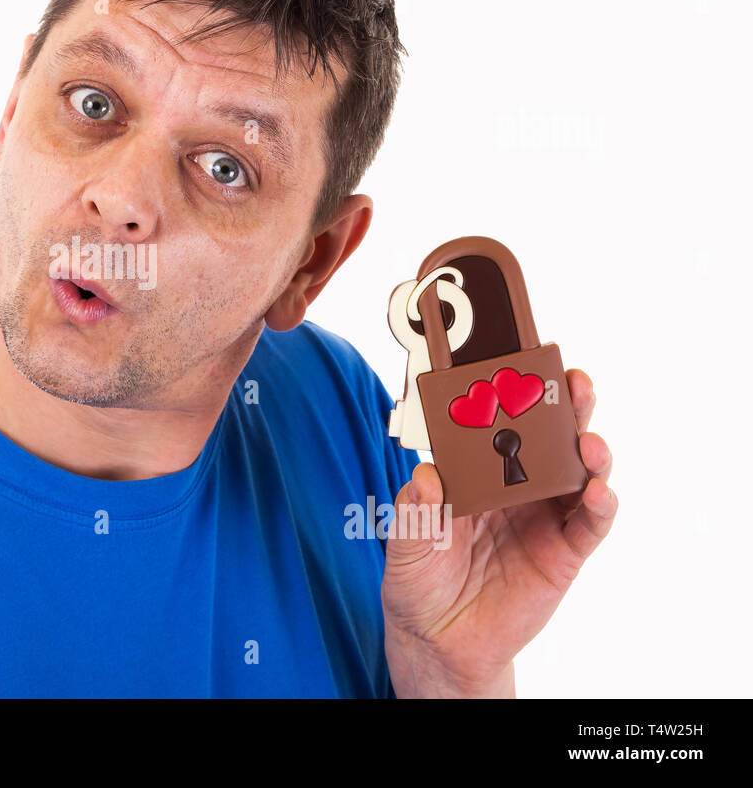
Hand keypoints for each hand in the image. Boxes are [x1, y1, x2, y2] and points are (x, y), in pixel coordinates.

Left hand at [382, 368, 616, 696]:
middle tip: (571, 382)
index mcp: (474, 473)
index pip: (497, 423)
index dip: (512, 394)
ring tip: (588, 441)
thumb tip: (424, 476)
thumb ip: (415, 513)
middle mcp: (514, 486)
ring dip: (588, 449)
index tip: (520, 362)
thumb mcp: (405, 547)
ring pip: (577, 472)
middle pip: (547, 437)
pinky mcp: (563, 551)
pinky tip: (598, 490)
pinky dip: (600, 504)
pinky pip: (589, 523)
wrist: (439, 643)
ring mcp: (542, 516)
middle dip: (563, 406)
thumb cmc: (418, 582)